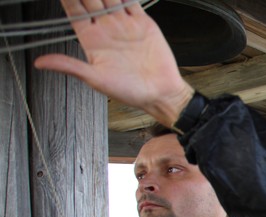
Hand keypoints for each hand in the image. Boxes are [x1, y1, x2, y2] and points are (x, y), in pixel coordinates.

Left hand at [34, 0, 192, 126]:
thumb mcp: (95, 80)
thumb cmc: (130, 91)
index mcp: (92, 39)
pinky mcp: (142, 23)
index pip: (74, 11)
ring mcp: (124, 24)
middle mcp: (106, 29)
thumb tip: (40, 63)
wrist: (161, 93)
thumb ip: (69, 66)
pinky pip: (131, 2)